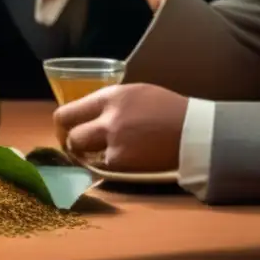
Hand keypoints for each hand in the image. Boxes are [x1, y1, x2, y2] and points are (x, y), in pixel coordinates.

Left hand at [53, 83, 188, 171]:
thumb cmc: (168, 109)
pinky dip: (111, 165)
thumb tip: (86, 116)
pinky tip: (126, 159)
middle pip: (70, 136)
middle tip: (79, 147)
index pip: (67, 112)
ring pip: (85, 154)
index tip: (65, 130)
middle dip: (71, 143)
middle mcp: (108, 119)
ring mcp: (115, 142)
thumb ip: (108, 104)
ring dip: (89, 156)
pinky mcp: (124, 162)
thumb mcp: (134, 93)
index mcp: (109, 97)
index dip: (62, 125)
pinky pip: (105, 166)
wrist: (197, 132)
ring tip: (105, 152)